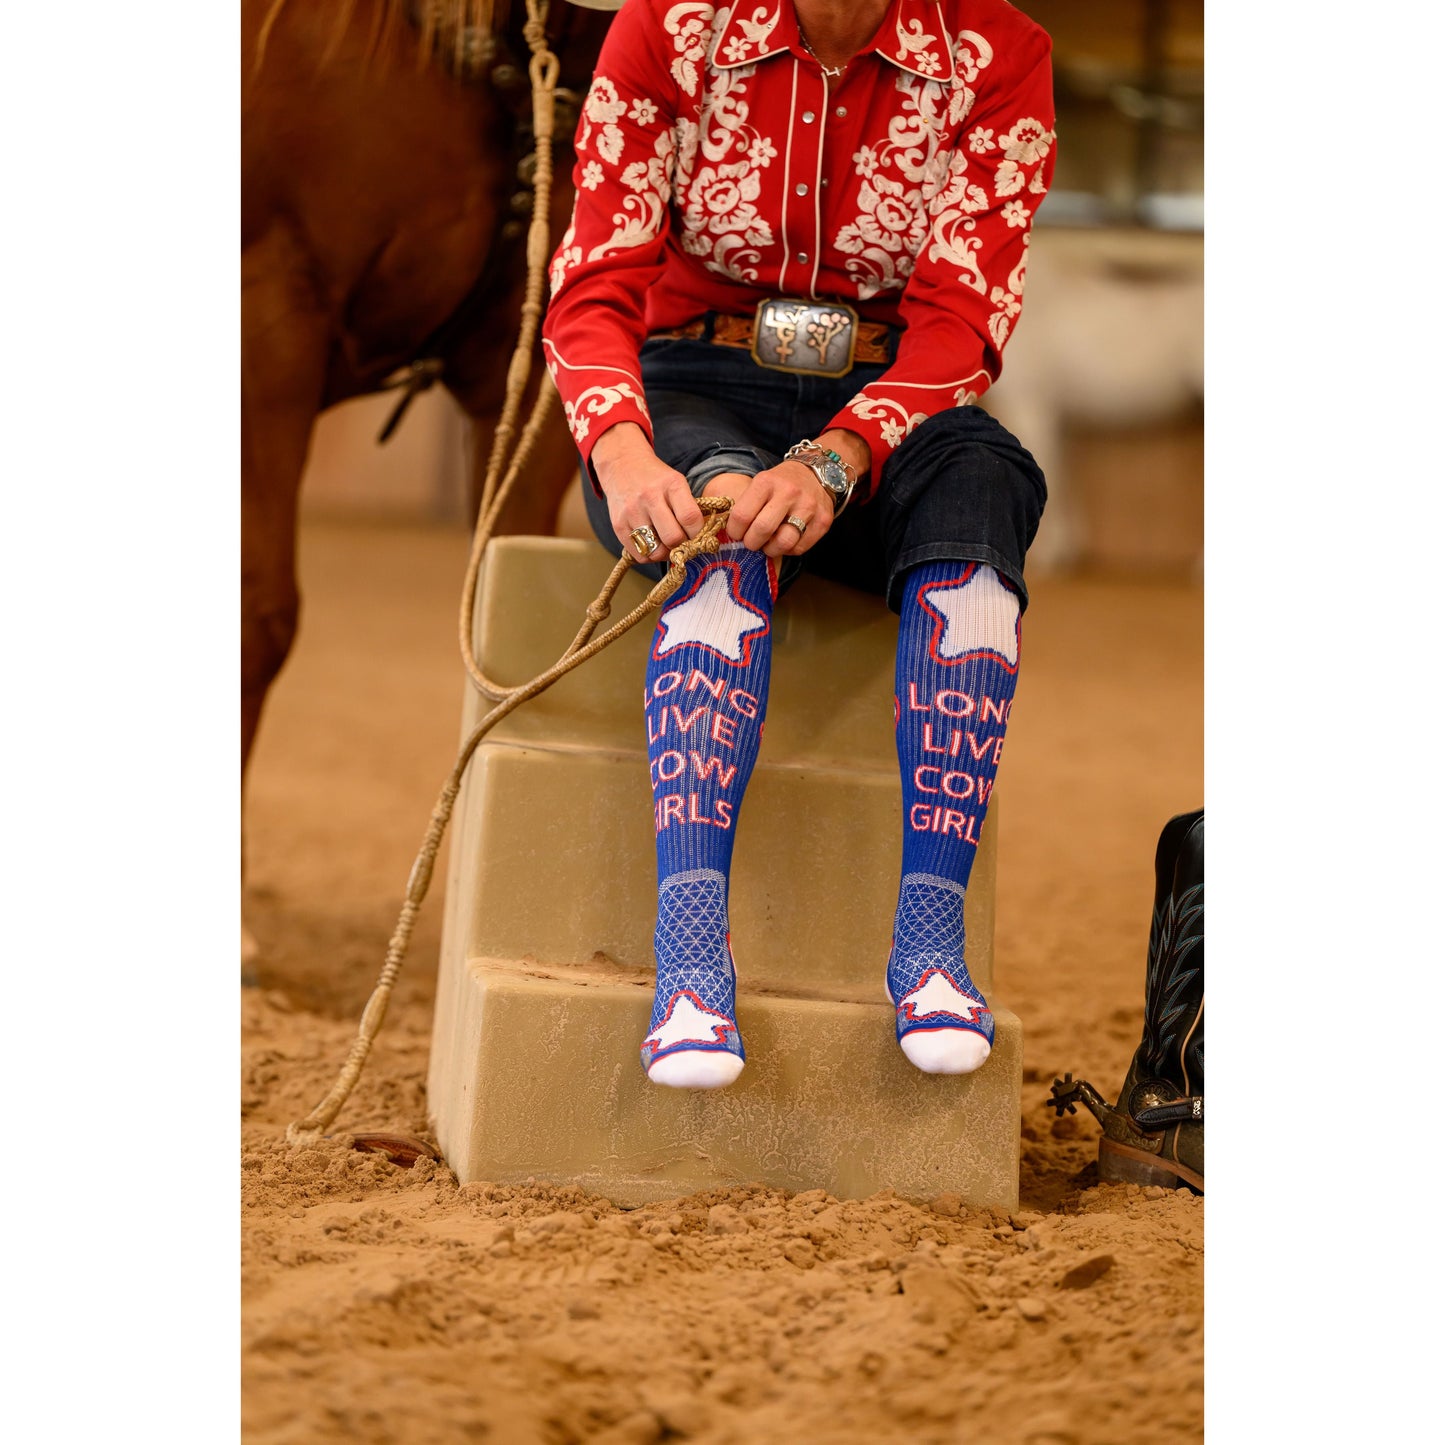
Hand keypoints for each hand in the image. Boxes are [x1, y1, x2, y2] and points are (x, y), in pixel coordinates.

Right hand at [591, 422, 704, 559]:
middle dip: (682, 546)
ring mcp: (632, 512)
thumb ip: (689, 508)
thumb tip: (701, 541)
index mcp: (671, 485)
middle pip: (673, 538)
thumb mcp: (676, 482)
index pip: (690, 518)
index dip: (698, 534)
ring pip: (655, 551)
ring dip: (666, 554)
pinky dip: (650, 556)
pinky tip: (653, 545)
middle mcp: (650, 498)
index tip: (698, 536)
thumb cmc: (656, 479)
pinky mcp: (618, 525)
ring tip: (667, 546)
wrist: (622, 465)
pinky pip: (640, 555)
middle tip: (682, 543)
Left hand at [722, 459, 833, 557]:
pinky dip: (788, 549)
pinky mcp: (823, 521)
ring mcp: (809, 507)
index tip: (736, 533)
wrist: (817, 473)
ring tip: (768, 543)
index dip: (734, 531)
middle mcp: (789, 493)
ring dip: (771, 549)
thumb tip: (730, 534)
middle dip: (751, 543)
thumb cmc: (781, 483)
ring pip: (783, 543)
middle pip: (762, 530)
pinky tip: (785, 539)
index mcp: (767, 482)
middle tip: (751, 542)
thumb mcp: (761, 483)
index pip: (741, 515)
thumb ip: (747, 505)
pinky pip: (799, 548)